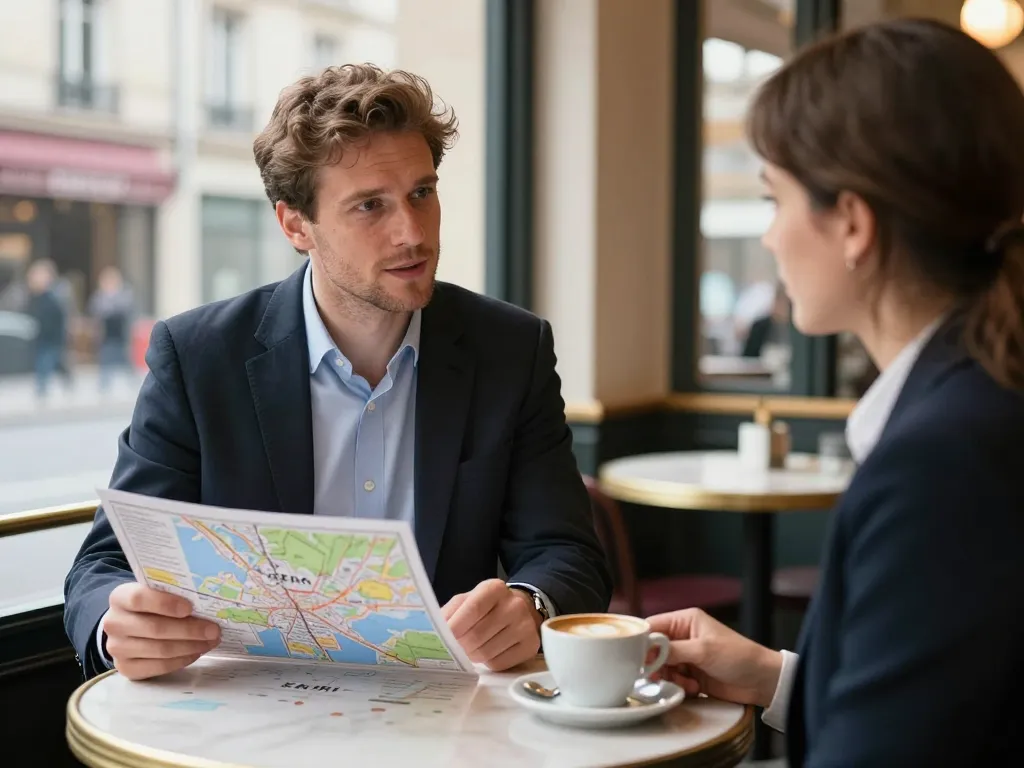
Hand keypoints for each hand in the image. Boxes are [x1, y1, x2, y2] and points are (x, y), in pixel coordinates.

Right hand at [103, 583, 220, 680]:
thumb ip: (174, 591)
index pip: (139, 598)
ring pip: (159, 650)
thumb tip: (207, 597)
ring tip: (211, 641)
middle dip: (190, 630)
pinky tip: (196, 652)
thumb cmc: (151, 604)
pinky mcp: (126, 668)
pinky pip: (158, 667)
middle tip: (214, 630)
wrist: (130, 624)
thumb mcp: (157, 591)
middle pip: (155, 628)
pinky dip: (182, 660)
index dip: (166, 604)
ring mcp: (117, 648)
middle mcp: (113, 623)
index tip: (190, 607)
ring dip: (190, 646)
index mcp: (119, 597)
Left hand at [443, 580, 540, 670]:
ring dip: (472, 656)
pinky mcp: (531, 646)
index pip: (472, 609)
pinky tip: (487, 653)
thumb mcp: (467, 600)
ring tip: (470, 650)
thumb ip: (449, 613)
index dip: (455, 627)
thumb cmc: (487, 607)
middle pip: (478, 634)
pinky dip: (487, 663)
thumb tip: (432, 633)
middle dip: (460, 646)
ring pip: (487, 652)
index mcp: (494, 588)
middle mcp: (514, 605)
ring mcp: (525, 626)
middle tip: (453, 650)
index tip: (442, 639)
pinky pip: (499, 664)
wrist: (522, 608)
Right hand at [646, 608, 781, 706]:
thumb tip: (648, 652)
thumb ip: (673, 650)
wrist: (761, 681)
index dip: (644, 641)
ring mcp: (687, 656)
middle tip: (658, 675)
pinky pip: (673, 679)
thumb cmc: (738, 656)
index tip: (638, 656)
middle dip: (656, 663)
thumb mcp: (703, 650)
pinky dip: (679, 685)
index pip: (654, 625)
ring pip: (662, 666)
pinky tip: (694, 688)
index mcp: (686, 620)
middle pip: (654, 648)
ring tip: (685, 683)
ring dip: (669, 677)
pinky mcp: (692, 673)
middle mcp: (684, 636)